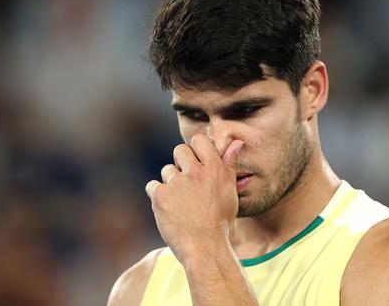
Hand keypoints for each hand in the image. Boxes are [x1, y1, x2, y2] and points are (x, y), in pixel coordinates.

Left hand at [145, 134, 243, 263]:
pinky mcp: (160, 195)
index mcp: (215, 169)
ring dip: (170, 182)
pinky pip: (152, 186)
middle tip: (187, 183)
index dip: (196, 149)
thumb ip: (229, 164)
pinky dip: (157, 196)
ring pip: (166, 170)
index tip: (196, 162)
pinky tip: (168, 209)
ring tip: (181, 202)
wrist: (205, 248)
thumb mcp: (230, 191)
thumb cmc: (220, 221)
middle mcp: (195, 172)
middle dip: (181, 163)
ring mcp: (176, 183)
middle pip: (179, 150)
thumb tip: (236, 142)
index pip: (199, 140)